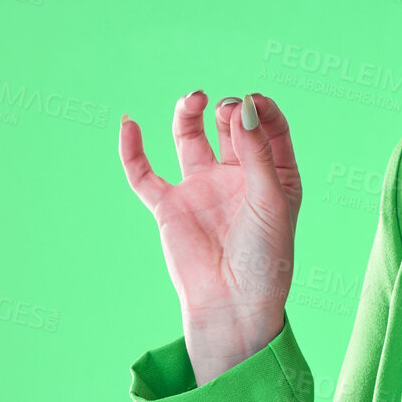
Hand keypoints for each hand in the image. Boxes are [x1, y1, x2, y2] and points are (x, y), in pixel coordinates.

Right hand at [119, 92, 300, 376]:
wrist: (234, 303)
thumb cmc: (265, 257)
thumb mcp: (271, 200)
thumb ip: (257, 153)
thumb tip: (243, 106)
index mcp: (273, 176)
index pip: (268, 128)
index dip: (261, 109)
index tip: (252, 100)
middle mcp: (237, 177)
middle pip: (230, 127)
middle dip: (229, 110)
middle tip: (227, 108)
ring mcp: (202, 189)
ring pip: (190, 139)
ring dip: (189, 114)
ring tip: (194, 98)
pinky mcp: (170, 206)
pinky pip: (144, 174)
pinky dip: (133, 150)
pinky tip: (129, 123)